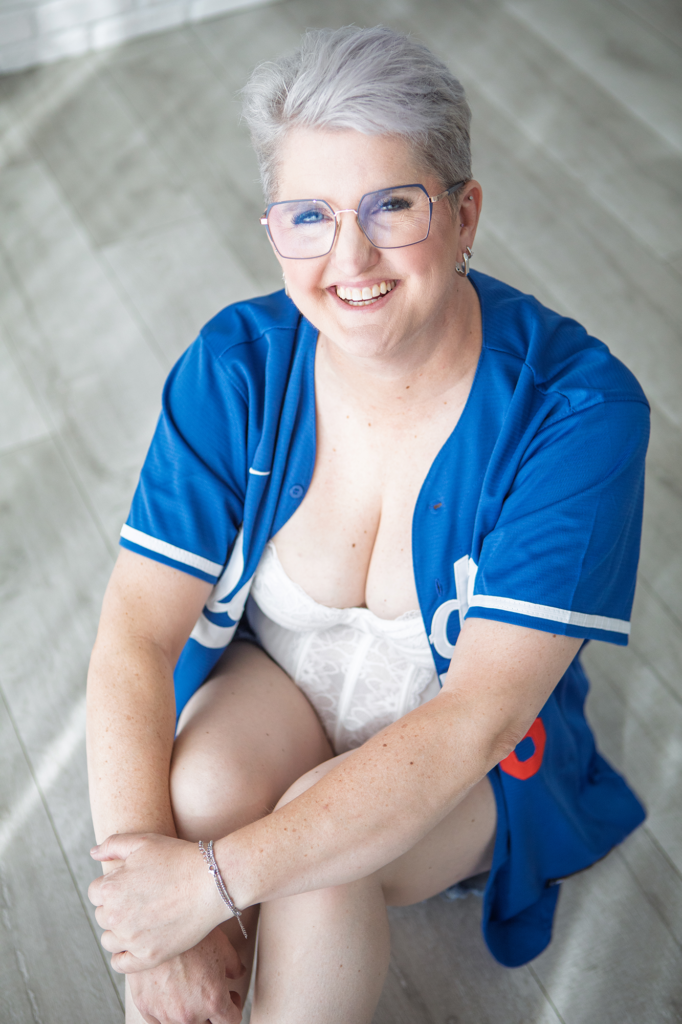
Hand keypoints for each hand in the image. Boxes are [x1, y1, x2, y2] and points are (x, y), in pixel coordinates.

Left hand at [89, 833, 227, 971]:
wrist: (212, 882)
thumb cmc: (179, 858)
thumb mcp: (144, 841)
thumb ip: (113, 844)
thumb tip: (94, 853)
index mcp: (110, 889)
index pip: (95, 893)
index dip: (113, 886)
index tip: (131, 884)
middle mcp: (115, 916)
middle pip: (102, 916)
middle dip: (117, 907)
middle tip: (141, 899)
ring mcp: (131, 939)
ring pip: (109, 940)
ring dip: (119, 931)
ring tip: (141, 919)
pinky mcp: (148, 956)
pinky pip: (120, 964)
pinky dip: (123, 955)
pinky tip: (136, 943)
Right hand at [129, 928, 245, 1023]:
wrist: (159, 922)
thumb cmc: (193, 933)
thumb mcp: (223, 947)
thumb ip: (234, 967)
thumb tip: (238, 973)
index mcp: (213, 1001)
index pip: (230, 1021)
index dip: (233, 1008)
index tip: (231, 997)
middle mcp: (189, 1015)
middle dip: (212, 1013)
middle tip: (211, 994)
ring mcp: (165, 1014)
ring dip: (189, 1013)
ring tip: (190, 991)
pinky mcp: (145, 1007)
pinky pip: (158, 1021)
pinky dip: (166, 1012)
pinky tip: (171, 993)